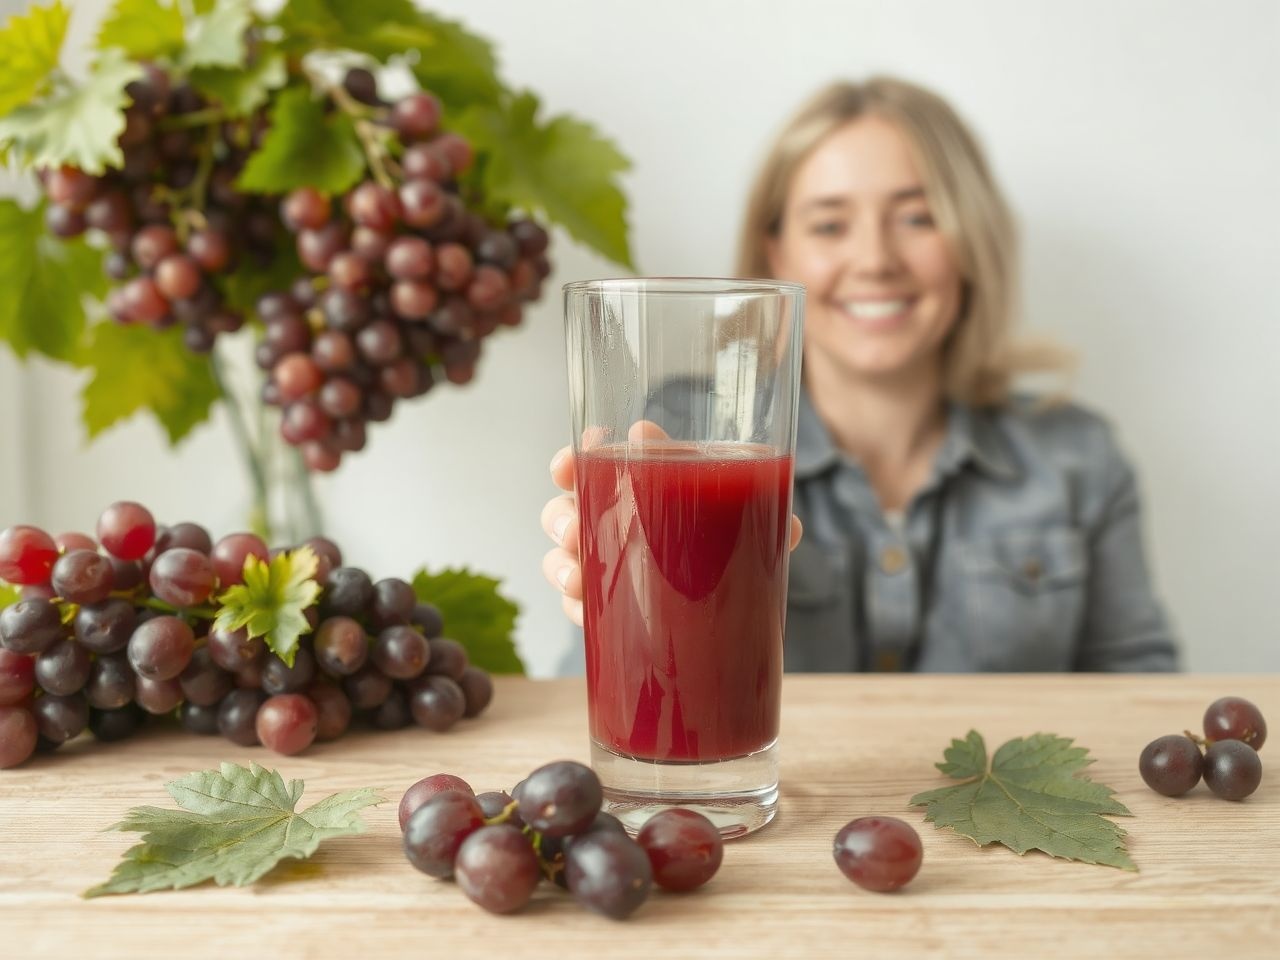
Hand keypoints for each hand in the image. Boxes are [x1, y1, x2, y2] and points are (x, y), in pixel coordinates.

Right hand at [540, 429, 803, 626]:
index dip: (572, 461)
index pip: (596, 462)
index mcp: (643, 485)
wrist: (734, 607)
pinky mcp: (607, 606)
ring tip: (578, 580)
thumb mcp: (749, 522)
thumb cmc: (730, 544)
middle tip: (574, 531)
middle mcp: (616, 519)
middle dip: (560, 515)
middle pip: (567, 507)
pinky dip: (576, 607)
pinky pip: (577, 605)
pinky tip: (587, 613)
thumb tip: (791, 528)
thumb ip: (766, 515)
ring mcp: (608, 563)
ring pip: (562, 555)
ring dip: (561, 564)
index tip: (565, 468)